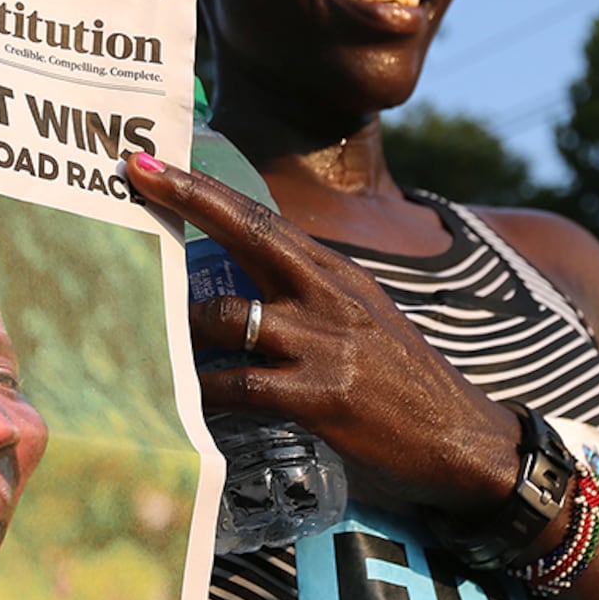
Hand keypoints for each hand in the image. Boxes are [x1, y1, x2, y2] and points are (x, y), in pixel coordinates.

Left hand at [124, 151, 518, 516]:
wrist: (460, 438)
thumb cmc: (396, 376)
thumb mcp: (356, 313)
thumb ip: (301, 290)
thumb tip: (233, 275)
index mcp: (332, 272)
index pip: (260, 216)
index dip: (204, 188)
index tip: (154, 161)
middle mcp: (327, 295)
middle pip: (246, 233)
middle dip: (187, 201)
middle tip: (137, 178)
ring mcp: (324, 344)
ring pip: (227, 319)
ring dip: (184, 330)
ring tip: (157, 341)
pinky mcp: (320, 397)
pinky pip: (239, 386)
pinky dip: (205, 390)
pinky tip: (187, 397)